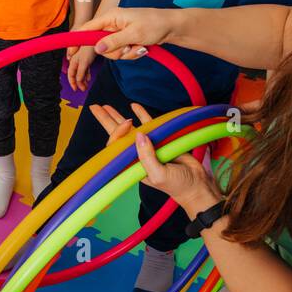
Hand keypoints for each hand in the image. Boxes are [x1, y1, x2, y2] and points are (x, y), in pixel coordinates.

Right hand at [66, 45, 96, 91]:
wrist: (94, 40)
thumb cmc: (88, 48)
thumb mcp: (84, 62)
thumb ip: (80, 72)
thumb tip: (78, 81)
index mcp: (73, 62)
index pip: (70, 75)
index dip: (72, 83)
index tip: (75, 90)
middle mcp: (76, 62)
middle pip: (75, 75)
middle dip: (79, 83)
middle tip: (83, 89)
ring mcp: (81, 60)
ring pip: (80, 72)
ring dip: (83, 80)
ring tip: (86, 85)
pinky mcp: (86, 59)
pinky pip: (85, 69)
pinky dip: (86, 74)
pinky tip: (88, 78)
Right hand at [71, 7, 175, 60]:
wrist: (172, 27)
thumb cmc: (155, 24)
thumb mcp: (134, 33)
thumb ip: (114, 41)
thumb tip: (97, 49)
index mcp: (111, 17)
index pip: (87, 29)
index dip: (77, 41)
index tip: (71, 52)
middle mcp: (112, 24)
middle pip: (101, 46)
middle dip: (116, 52)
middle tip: (130, 47)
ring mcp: (118, 33)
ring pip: (112, 52)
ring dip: (127, 54)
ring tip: (140, 46)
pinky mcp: (125, 40)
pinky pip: (122, 54)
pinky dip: (132, 54)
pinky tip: (142, 48)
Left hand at [92, 102, 221, 214]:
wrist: (197, 185)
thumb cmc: (177, 185)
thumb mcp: (159, 175)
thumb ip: (147, 156)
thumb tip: (138, 134)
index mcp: (132, 165)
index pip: (117, 146)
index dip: (118, 132)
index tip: (128, 123)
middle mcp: (137, 154)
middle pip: (117, 135)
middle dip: (106, 120)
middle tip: (94, 107)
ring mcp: (149, 146)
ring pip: (131, 128)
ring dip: (119, 117)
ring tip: (106, 106)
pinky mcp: (162, 139)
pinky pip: (149, 124)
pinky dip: (142, 114)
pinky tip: (134, 106)